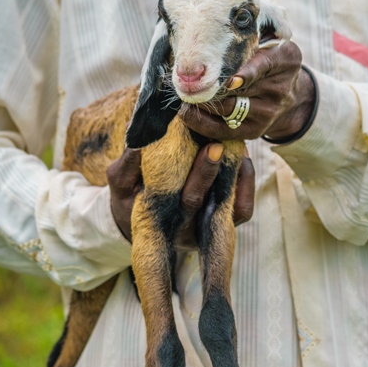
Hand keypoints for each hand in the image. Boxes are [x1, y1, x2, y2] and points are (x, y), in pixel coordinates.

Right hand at [106, 144, 254, 249]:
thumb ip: (127, 164)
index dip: (202, 175)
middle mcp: (191, 231)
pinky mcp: (224, 224)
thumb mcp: (120, 182)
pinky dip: (246, 183)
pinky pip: (243, 209)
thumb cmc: (129, 198)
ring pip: (235, 208)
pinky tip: (242, 158)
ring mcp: (209, 229)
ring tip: (237, 144)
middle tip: (223, 143)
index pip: (189, 201)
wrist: (141, 221)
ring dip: (239, 175)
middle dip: (222, 171)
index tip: (210, 148)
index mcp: (166, 223)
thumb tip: (138, 134)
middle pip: (213, 202)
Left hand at [180, 41, 315, 141]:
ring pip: (229, 108)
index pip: (264, 65)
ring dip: (203, 102)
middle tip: (188, 81)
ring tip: (185, 94)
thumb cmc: (265, 60)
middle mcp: (281, 87)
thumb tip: (205, 28)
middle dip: (212, 85)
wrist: (288, 97)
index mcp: (286, 58)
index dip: (245, 74)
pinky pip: (223, 129)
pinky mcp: (256, 131)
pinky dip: (201, 122)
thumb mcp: (267, 42)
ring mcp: (270, 112)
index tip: (229, 80)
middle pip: (241, 89)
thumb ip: (247, 36)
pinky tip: (187, 113)